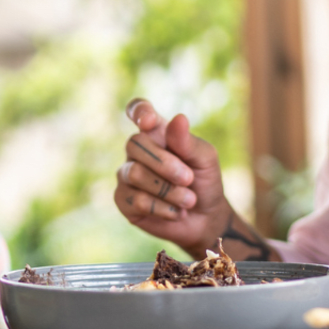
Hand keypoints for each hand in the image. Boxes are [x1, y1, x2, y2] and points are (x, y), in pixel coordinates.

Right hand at [113, 98, 231, 255]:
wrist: (206, 219)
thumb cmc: (205, 181)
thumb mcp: (205, 159)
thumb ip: (188, 141)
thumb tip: (178, 118)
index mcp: (157, 132)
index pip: (138, 110)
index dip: (138, 111)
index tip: (149, 120)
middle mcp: (137, 150)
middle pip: (135, 143)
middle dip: (165, 163)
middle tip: (189, 178)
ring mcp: (127, 174)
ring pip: (135, 173)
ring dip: (168, 190)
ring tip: (189, 200)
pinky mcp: (123, 200)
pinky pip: (135, 200)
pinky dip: (162, 208)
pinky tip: (175, 212)